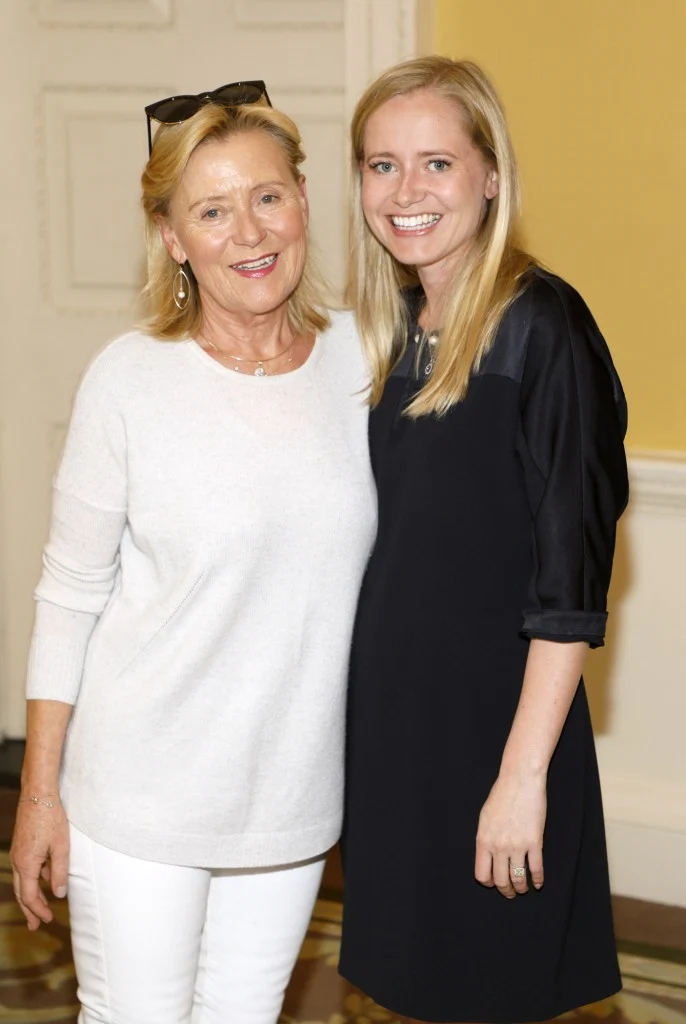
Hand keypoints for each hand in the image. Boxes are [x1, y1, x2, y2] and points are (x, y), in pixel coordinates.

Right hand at [10, 796, 69, 929]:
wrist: (38, 794)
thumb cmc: (51, 818)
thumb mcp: (61, 847)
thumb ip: (60, 872)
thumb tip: (59, 894)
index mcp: (26, 864)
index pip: (30, 896)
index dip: (38, 910)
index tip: (47, 919)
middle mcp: (17, 861)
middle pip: (22, 893)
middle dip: (29, 910)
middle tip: (35, 925)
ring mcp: (17, 853)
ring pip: (22, 881)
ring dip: (30, 896)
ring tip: (39, 908)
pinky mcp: (21, 845)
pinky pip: (25, 868)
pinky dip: (33, 879)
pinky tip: (45, 880)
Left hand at [474, 770, 545, 897]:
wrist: (520, 780)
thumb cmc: (501, 796)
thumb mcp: (485, 818)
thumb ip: (485, 839)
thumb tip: (487, 858)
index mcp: (483, 840)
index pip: (482, 875)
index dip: (489, 883)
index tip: (495, 883)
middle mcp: (498, 846)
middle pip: (501, 881)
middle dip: (506, 891)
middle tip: (511, 893)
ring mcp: (517, 845)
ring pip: (518, 879)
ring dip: (522, 888)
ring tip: (524, 889)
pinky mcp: (535, 842)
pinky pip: (536, 869)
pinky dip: (537, 880)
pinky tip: (538, 883)